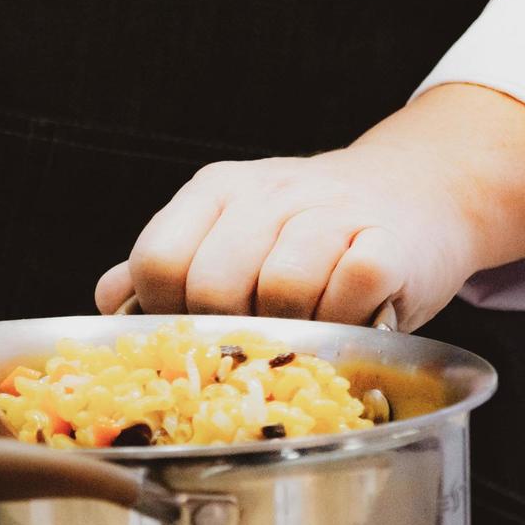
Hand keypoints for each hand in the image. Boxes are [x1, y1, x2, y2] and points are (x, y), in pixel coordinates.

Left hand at [95, 84, 524, 329]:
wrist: (416, 190)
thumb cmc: (310, 229)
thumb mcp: (231, 230)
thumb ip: (168, 264)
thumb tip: (108, 300)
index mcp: (215, 190)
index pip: (158, 260)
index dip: (167, 311)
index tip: (196, 329)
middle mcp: (267, 192)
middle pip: (213, 286)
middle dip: (230, 328)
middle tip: (259, 335)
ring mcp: (329, 212)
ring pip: (282, 292)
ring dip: (294, 327)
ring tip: (311, 322)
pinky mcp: (388, 240)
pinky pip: (349, 294)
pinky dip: (347, 319)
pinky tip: (353, 312)